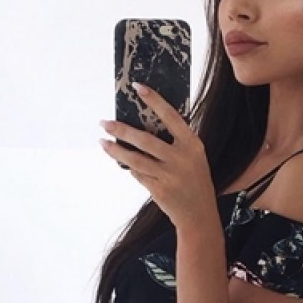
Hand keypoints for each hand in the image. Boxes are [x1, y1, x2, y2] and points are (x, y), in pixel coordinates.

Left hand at [99, 84, 214, 230]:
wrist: (199, 215)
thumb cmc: (194, 181)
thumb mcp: (193, 158)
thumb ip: (175, 143)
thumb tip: (142, 126)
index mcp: (192, 145)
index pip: (171, 116)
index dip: (154, 101)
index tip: (137, 87)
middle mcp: (181, 158)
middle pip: (145, 139)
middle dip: (121, 130)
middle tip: (104, 123)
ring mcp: (170, 176)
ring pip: (135, 159)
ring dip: (116, 151)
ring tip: (103, 142)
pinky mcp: (159, 190)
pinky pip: (138, 174)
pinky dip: (129, 168)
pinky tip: (122, 162)